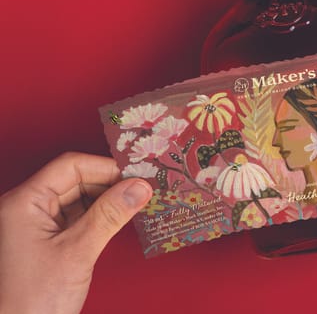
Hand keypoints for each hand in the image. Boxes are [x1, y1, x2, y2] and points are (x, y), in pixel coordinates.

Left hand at [0, 152, 152, 313]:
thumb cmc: (32, 302)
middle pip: (76, 180)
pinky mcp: (47, 240)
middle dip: (110, 184)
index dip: (105, 168)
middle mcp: (27, 208)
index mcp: (24, 203)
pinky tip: (120, 219)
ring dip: (107, 200)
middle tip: (142, 191)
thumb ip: (110, 216)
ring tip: (135, 204)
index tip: (136, 176)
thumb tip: (139, 187)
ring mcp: (36, 225)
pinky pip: (78, 217)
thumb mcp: (77, 253)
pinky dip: (100, 216)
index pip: (70, 167)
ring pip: (79, 198)